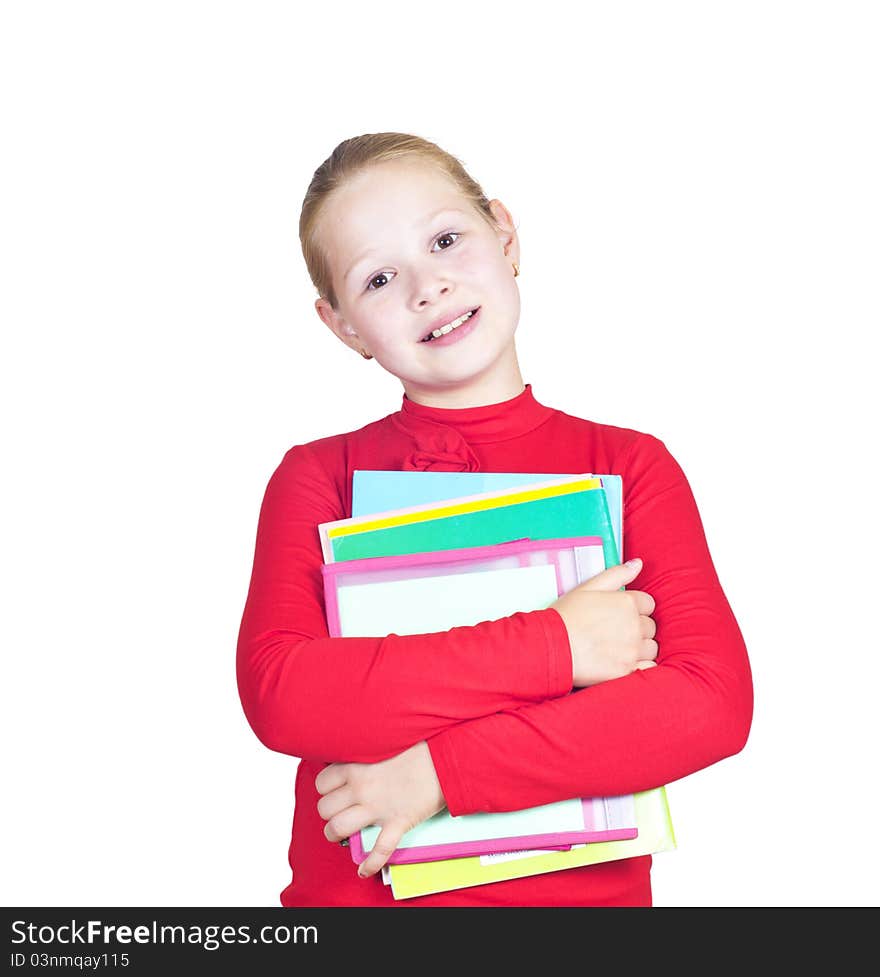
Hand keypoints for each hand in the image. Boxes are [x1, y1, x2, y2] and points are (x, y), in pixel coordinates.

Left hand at [315, 741, 446, 878]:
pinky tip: (363, 870)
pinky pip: (379, 849)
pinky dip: (370, 864)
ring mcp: (378, 807)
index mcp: (356, 765)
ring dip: (336, 834)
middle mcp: (361, 787)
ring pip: (338, 828)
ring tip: (343, 833)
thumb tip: (353, 760)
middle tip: (341, 809)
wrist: (445, 758)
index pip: (322, 783)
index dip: (327, 789)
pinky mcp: (398, 822)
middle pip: (325, 808)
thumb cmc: (416, 747)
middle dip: (330, 812)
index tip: (335, 789)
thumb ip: (363, 752)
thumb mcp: (382, 742)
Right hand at [550, 557, 657, 686]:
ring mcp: (633, 649)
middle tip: (613, 632)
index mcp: (628, 602)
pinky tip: (624, 663)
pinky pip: (649, 667)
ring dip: (639, 648)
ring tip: (617, 649)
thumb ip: (617, 574)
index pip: (648, 603)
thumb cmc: (566, 615)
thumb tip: (638, 563)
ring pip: (651, 648)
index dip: (634, 608)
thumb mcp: (588, 587)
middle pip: (650, 626)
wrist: (551, 646)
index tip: (618, 615)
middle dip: (637, 628)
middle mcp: (635, 625)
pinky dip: (641, 666)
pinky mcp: (628, 671)